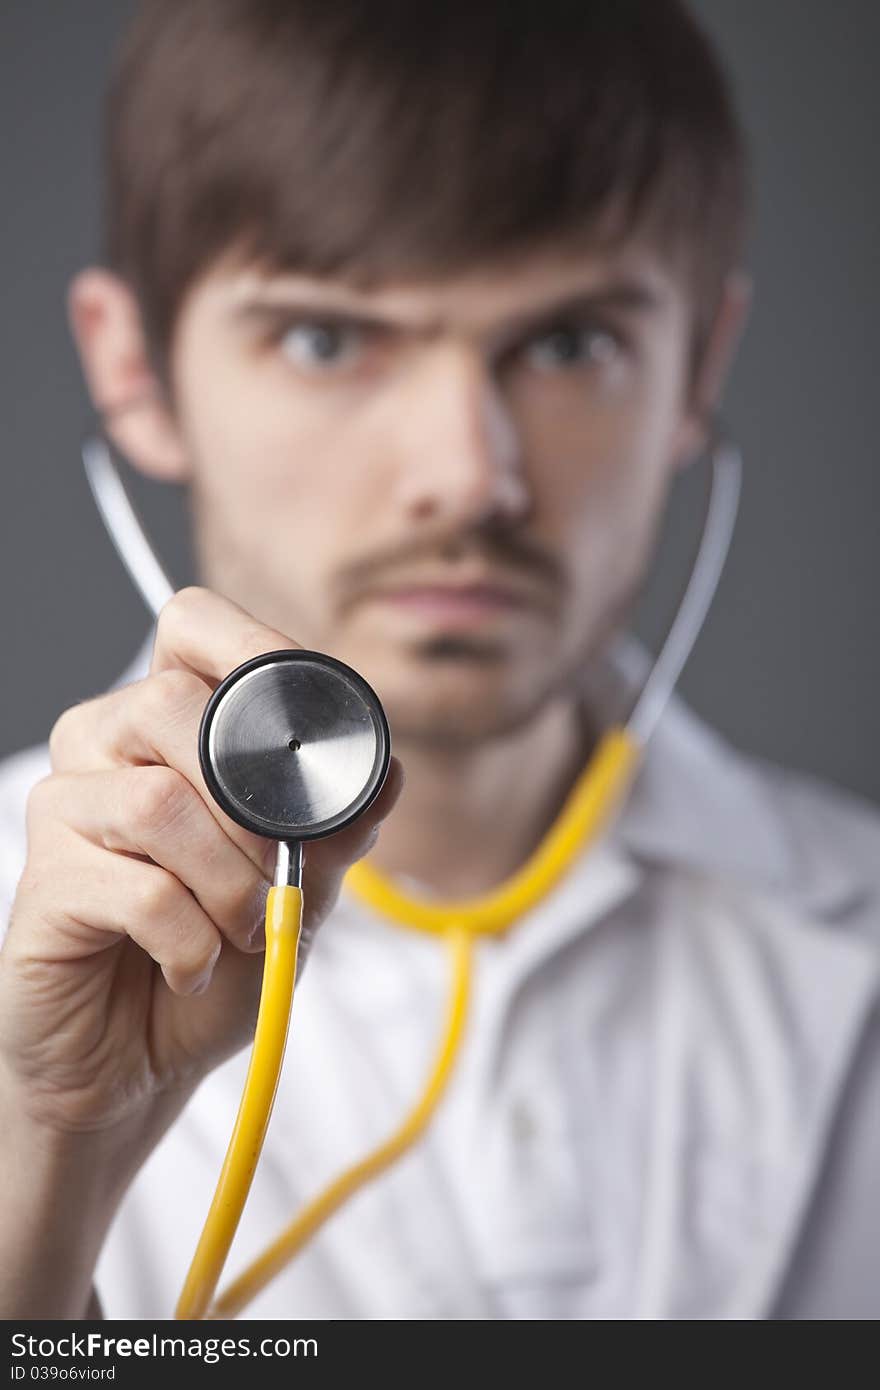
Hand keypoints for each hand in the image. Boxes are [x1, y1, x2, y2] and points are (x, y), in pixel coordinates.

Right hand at [0, 587, 402, 1151]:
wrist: (139, 1060)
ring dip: (230, 883)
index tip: (312, 726)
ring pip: (158, 803)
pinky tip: (192, 967)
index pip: (193, 624)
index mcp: (164, 721)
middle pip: (171, 705)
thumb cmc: (213, 956)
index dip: (257, 651)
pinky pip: (139, 892)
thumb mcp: (300, 889)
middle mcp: (102, 745)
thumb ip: (337, 829)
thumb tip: (388, 772)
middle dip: (253, 805)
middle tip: (279, 874)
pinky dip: (193, 943)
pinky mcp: (43, 884)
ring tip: (242, 930)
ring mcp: (64, 809)